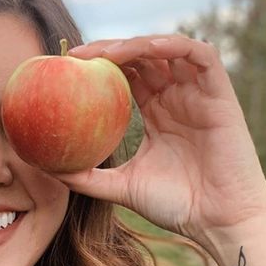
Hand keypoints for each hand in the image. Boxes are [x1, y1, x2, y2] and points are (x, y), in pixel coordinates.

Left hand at [57, 35, 265, 265]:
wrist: (220, 221)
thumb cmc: (178, 207)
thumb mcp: (122, 187)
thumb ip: (87, 177)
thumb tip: (44, 168)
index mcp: (158, 114)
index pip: (126, 75)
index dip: (98, 64)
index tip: (64, 68)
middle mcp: (178, 98)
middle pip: (142, 57)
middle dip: (109, 49)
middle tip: (76, 57)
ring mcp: (199, 94)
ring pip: (168, 49)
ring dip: (136, 44)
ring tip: (106, 54)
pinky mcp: (221, 94)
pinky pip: (200, 54)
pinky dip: (173, 45)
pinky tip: (146, 49)